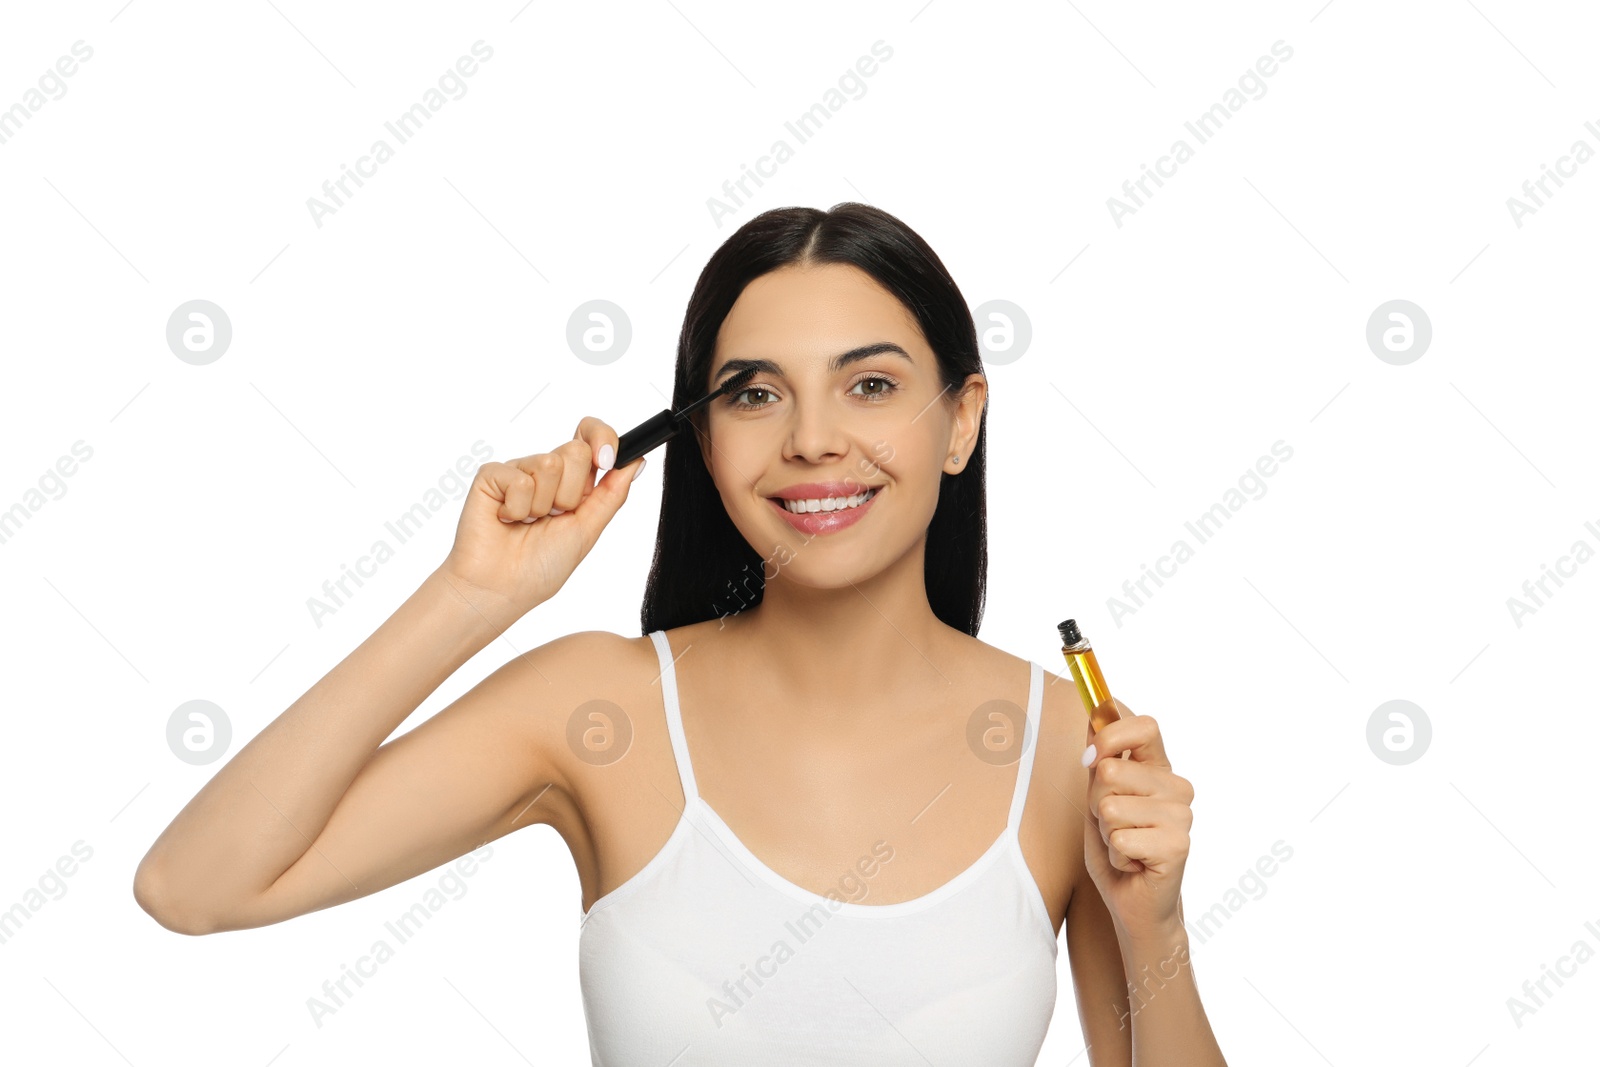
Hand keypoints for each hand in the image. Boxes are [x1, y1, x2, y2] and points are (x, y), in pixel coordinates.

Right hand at [437, 416, 646, 626]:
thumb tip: (637, 461)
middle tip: (552, 516)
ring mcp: (518, 471)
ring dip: (543, 505)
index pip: (592, 436)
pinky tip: (507, 520)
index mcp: (573, 481)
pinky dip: (517, 509)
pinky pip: (519, 479)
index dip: (602, 438)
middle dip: (571, 493)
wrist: (503, 588)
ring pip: (549, 463)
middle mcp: (546, 471)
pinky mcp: (491, 476)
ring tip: (528, 522)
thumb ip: (612, 493)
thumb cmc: (541, 565)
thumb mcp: (588, 529)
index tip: (607, 460)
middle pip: (576, 450)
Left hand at [1081, 698, 1193, 938]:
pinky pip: (1121, 838)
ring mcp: (1181, 816)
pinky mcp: (1178, 845)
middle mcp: (1177, 787)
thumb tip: (1093, 717)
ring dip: (1106, 833)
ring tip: (1124, 845)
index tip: (1093, 759)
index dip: (1111, 735)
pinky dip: (1116, 855)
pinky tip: (1134, 864)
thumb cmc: (1116, 848)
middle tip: (1112, 825)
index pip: (1145, 727)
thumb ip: (1099, 760)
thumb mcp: (1099, 798)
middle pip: (1111, 769)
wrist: (1133, 903)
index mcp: (1159, 769)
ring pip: (1111, 807)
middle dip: (1095, 802)